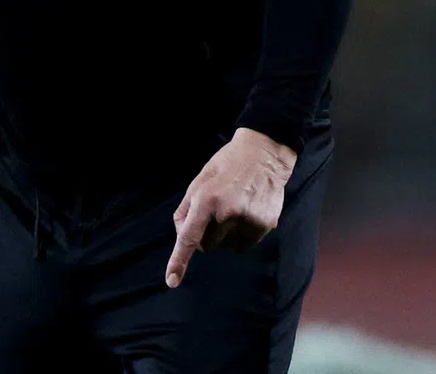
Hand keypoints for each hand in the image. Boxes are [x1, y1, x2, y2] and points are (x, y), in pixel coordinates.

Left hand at [164, 127, 296, 288]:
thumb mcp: (200, 179)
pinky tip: (247, 212)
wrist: (264, 154)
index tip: (171, 281)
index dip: (179, 260)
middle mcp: (226, 212)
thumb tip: (181, 234)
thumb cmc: (226, 166)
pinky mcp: (264, 225)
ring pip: (227, 247)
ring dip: (226, 236)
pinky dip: (242, 235)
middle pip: (207, 245)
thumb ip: (187, 207)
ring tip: (234, 208)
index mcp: (206, 198)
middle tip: (215, 213)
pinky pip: (245, 244)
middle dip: (206, 235)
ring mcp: (247, 220)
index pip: (188, 236)